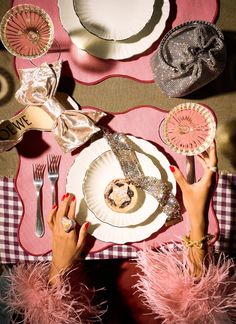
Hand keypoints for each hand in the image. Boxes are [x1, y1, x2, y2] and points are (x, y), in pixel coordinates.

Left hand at [47, 193, 88, 282]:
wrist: (60, 262)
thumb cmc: (72, 255)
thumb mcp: (81, 245)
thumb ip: (83, 233)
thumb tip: (87, 222)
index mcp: (69, 234)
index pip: (70, 217)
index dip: (72, 207)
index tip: (74, 199)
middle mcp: (61, 231)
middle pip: (62, 213)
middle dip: (65, 203)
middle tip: (68, 195)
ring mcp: (55, 231)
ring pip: (56, 215)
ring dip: (59, 205)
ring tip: (63, 198)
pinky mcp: (52, 232)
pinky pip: (50, 221)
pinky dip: (51, 213)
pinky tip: (54, 207)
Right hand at [170, 142, 216, 275]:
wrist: (199, 216)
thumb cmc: (194, 204)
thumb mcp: (185, 189)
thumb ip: (179, 177)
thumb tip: (171, 166)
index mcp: (209, 178)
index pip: (212, 161)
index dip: (212, 150)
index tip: (211, 140)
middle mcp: (211, 178)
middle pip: (211, 161)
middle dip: (207, 151)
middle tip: (202, 140)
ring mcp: (210, 181)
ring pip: (209, 166)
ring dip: (204, 157)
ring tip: (198, 148)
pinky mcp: (207, 184)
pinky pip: (206, 170)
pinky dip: (203, 163)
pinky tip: (197, 160)